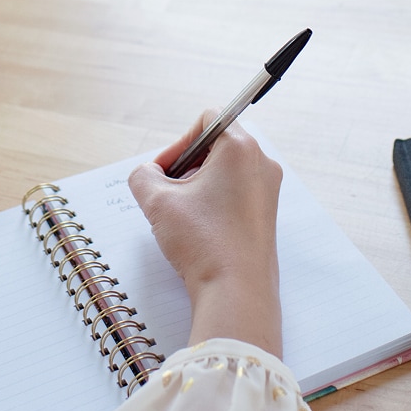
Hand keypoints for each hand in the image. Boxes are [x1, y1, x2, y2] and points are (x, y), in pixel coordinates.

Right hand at [129, 111, 283, 357]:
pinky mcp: (266, 216)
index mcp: (240, 148)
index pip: (207, 120)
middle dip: (186, 167)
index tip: (165, 172)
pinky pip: (235, 195)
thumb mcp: (157, 201)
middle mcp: (261, 164)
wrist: (236, 290)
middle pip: (216, 147)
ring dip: (197, 188)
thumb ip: (143, 175)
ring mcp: (268, 191)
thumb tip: (148, 174)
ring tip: (180, 217)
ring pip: (225, 173)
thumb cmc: (203, 242)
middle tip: (167, 195)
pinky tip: (198, 231)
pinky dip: (213, 205)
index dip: (178, 143)